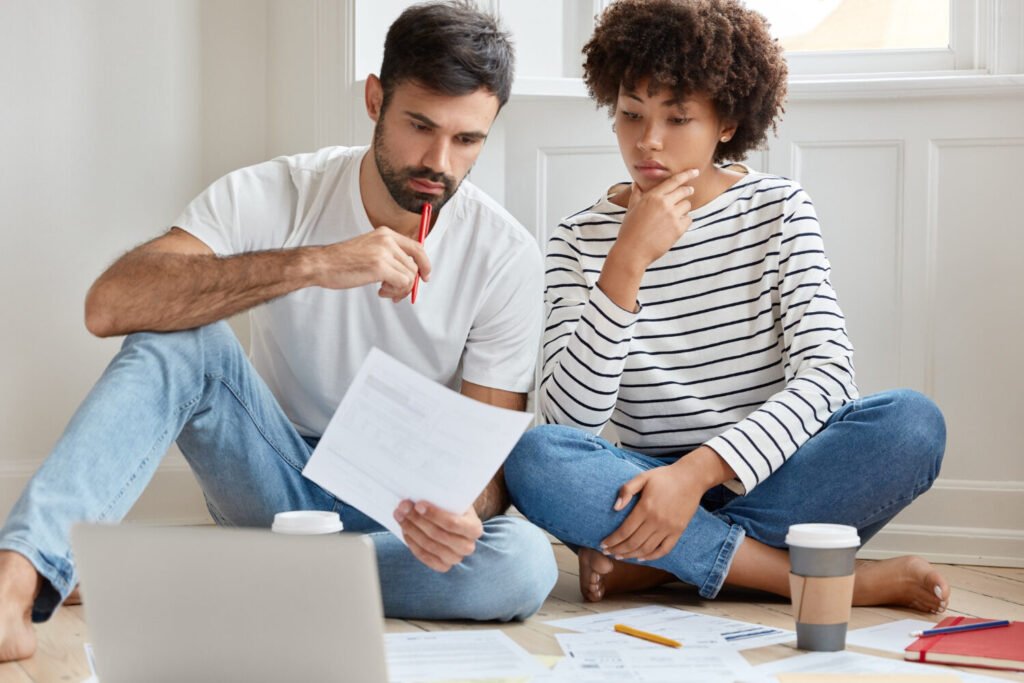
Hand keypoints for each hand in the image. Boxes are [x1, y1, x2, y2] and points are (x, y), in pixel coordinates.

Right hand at [315, 227, 430, 300]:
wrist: (322, 264)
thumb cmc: (342, 261)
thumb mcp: (369, 249)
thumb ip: (389, 256)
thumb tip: (411, 273)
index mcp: (385, 234)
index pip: (417, 247)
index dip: (425, 264)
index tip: (425, 277)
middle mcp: (387, 240)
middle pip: (415, 265)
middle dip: (409, 283)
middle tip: (398, 293)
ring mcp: (384, 253)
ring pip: (410, 276)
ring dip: (399, 289)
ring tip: (384, 290)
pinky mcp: (380, 267)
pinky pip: (402, 283)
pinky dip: (395, 292)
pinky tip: (380, 291)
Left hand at [394, 500, 482, 571]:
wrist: (457, 522)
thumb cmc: (454, 508)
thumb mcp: (455, 500)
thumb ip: (442, 498)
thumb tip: (419, 492)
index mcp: (474, 528)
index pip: (452, 523)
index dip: (433, 515)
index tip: (418, 504)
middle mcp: (467, 546)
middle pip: (438, 535)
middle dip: (417, 520)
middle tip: (403, 507)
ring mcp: (455, 558)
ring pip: (429, 546)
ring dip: (411, 530)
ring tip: (400, 516)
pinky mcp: (443, 566)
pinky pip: (424, 557)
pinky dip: (412, 543)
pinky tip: (405, 531)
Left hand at [600, 462, 704, 561]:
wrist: (691, 478)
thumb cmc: (664, 477)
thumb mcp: (643, 477)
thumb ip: (627, 490)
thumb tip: (615, 508)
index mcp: (646, 508)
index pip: (625, 531)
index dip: (612, 540)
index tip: (603, 544)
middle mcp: (657, 521)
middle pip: (633, 543)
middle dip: (618, 550)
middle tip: (608, 552)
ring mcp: (669, 528)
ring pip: (647, 549)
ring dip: (631, 555)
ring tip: (620, 556)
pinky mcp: (678, 531)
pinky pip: (664, 550)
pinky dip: (651, 557)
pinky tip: (641, 558)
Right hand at [610, 169, 698, 271]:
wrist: (632, 251)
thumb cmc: (629, 231)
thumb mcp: (631, 209)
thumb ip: (636, 195)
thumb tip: (636, 184)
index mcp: (652, 196)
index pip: (673, 181)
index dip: (686, 174)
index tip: (695, 171)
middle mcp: (664, 203)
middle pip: (684, 191)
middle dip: (688, 191)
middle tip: (689, 191)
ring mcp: (672, 216)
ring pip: (687, 206)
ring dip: (683, 209)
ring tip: (673, 217)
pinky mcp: (678, 229)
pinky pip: (688, 220)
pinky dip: (684, 221)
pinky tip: (674, 226)